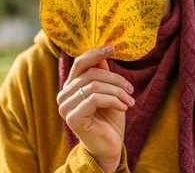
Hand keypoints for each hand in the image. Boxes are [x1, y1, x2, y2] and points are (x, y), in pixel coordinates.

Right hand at [57, 45, 134, 171]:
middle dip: (115, 79)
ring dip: (117, 91)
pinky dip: (113, 100)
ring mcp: (65, 107)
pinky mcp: (73, 118)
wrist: (110, 146)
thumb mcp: (109, 91)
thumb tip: (103, 54)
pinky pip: (94, 99)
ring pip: (94, 86)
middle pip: (91, 73)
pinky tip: (124, 107)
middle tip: (131, 88)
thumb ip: (102, 74)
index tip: (112, 48)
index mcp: (71, 87)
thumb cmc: (109, 119)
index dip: (95, 53)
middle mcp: (64, 95)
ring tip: (130, 100)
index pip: (80, 63)